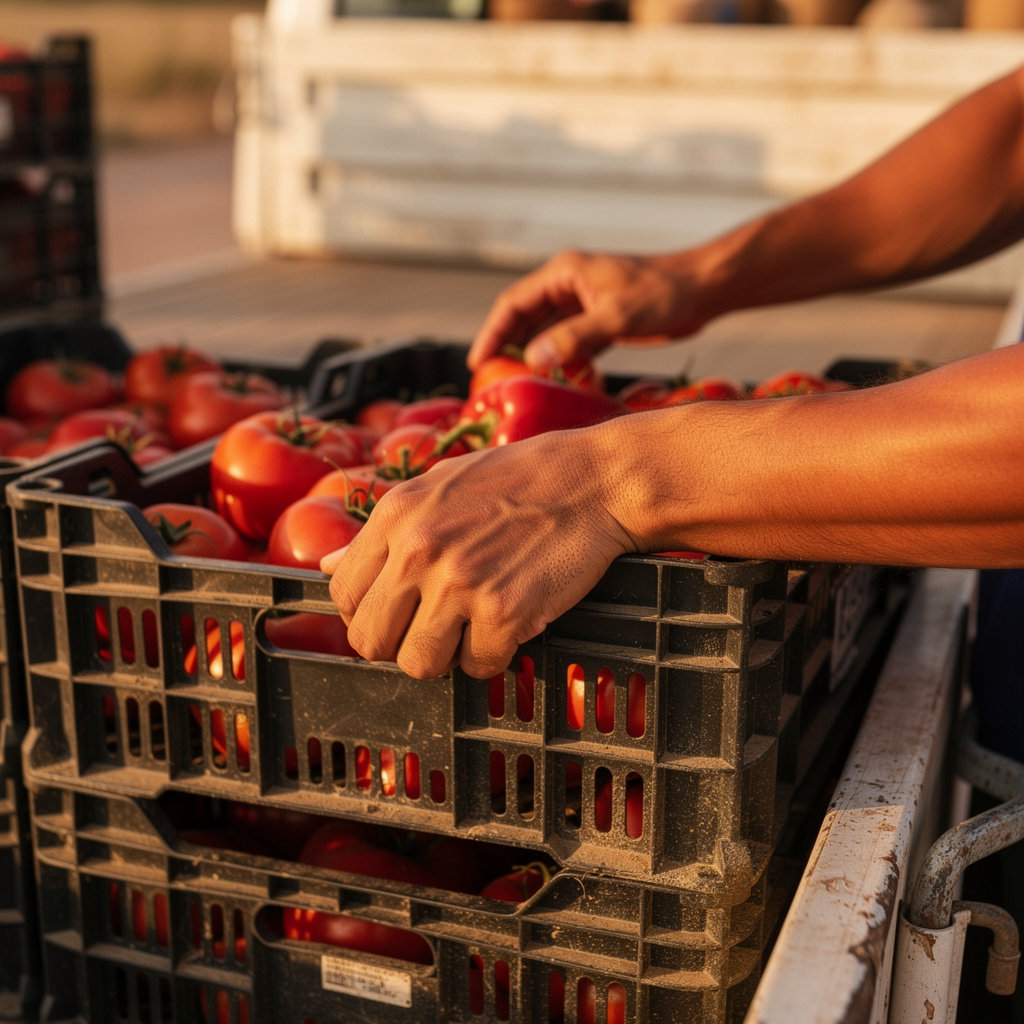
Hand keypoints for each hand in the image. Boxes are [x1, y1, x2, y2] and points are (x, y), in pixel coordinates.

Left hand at [320, 429, 637, 679]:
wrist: (592, 480)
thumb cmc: (519, 478)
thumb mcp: (437, 485)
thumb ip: (382, 530)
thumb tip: (327, 565)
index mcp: (395, 515)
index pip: (343, 595)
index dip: (368, 613)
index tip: (397, 613)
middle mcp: (418, 549)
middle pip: (369, 640)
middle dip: (399, 644)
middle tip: (434, 630)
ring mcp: (460, 583)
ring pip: (417, 664)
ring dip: (445, 657)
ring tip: (472, 628)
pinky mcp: (504, 612)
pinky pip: (478, 667)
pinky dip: (495, 655)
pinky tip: (510, 624)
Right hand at [468, 249, 703, 373]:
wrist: (703, 289)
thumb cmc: (663, 294)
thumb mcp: (616, 316)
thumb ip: (574, 338)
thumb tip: (533, 360)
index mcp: (563, 273)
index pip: (513, 304)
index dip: (492, 333)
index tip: (478, 363)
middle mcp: (567, 286)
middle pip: (525, 320)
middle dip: (508, 349)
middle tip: (491, 384)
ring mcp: (583, 304)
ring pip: (546, 334)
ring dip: (533, 359)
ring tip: (518, 388)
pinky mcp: (600, 321)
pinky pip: (569, 344)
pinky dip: (561, 363)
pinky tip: (556, 385)